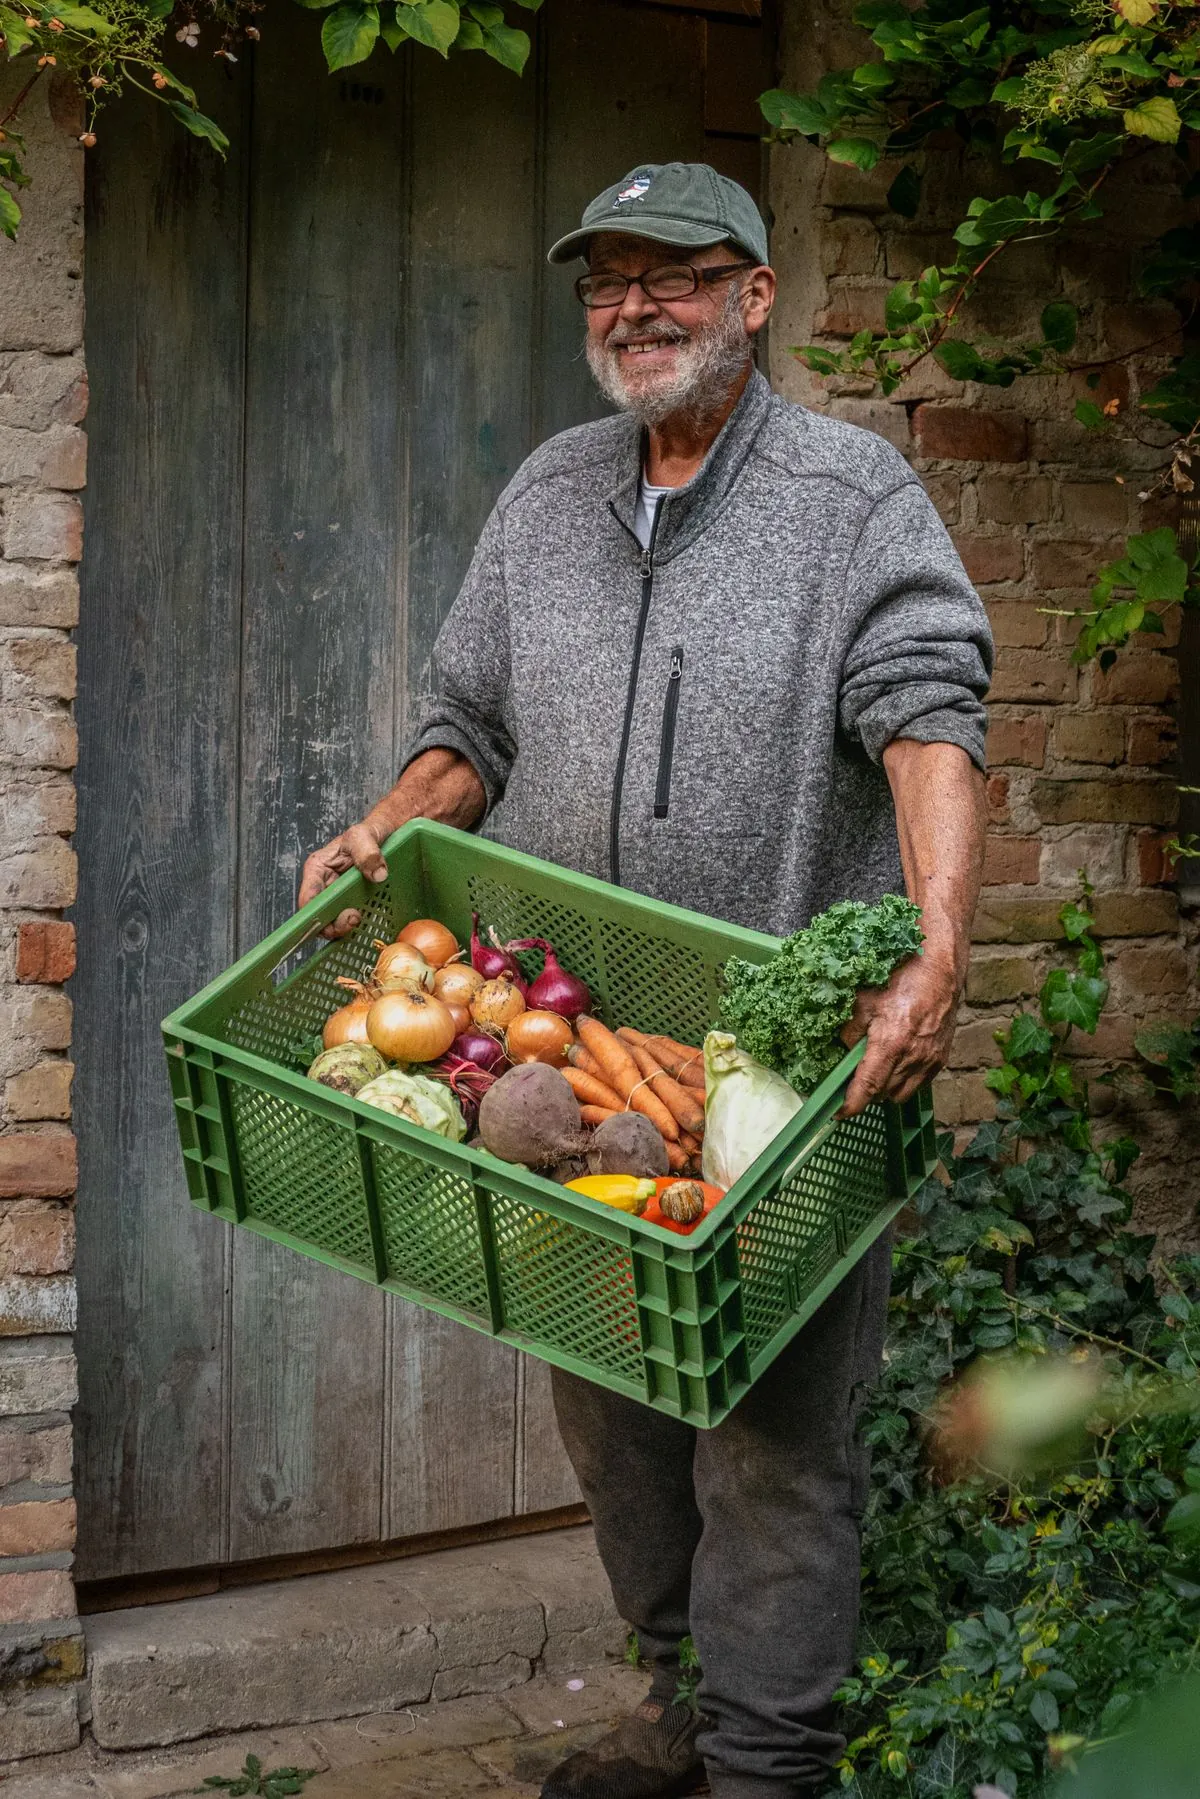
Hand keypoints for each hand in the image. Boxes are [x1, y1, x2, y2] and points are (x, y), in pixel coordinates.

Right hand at [298, 821, 388, 939]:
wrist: (386, 834)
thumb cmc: (368, 832)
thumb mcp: (364, 835)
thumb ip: (367, 852)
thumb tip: (377, 875)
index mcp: (318, 868)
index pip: (307, 899)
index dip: (316, 914)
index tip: (335, 920)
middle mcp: (324, 884)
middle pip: (319, 915)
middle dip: (333, 923)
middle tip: (354, 918)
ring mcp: (339, 895)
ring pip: (333, 921)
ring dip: (345, 926)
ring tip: (360, 917)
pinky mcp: (353, 902)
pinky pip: (350, 920)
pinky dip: (358, 925)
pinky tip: (369, 919)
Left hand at [839, 954, 959, 1115]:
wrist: (941, 968)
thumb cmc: (902, 977)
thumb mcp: (863, 999)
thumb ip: (849, 1029)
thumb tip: (840, 1049)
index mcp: (891, 1043)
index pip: (867, 1087)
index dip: (851, 1105)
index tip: (837, 1113)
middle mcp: (913, 1057)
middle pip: (882, 1094)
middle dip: (866, 1093)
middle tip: (853, 1081)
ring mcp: (930, 1060)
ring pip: (901, 1093)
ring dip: (885, 1089)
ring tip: (875, 1070)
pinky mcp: (941, 1058)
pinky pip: (918, 1083)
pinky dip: (904, 1081)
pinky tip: (896, 1063)